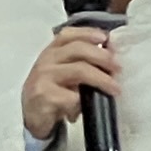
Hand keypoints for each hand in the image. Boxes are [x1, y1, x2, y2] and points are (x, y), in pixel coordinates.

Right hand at [22, 24, 117, 145]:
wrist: (33, 117)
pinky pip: (71, 96)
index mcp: (52, 51)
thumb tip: (111, 54)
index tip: (106, 38)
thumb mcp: (65, 73)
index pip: (68, 35)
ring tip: (114, 89)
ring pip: (79, 70)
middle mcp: (46, 60)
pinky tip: (81, 110)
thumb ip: (82, 62)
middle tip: (118, 68)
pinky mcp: (43, 96)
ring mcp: (43, 77)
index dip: (88, 33)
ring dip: (101, 79)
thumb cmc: (53, 92)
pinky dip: (82, 103)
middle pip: (78, 49)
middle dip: (102, 57)